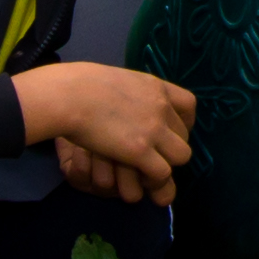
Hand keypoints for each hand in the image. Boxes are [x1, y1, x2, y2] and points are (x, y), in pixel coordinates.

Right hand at [19, 62, 195, 194]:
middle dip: (170, 147)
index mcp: (156, 86)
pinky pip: (163, 173)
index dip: (184, 122)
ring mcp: (153, 129)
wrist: (69, 95)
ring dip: (167, 164)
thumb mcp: (118, 80)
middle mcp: (161, 106)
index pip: (189, 105)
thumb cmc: (81, 84)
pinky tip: (139, 176)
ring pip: (181, 156)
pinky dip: (154, 179)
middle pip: (184, 135)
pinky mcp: (140, 151)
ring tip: (147, 169)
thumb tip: (127, 100)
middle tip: (151, 156)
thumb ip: (131, 92)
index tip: (170, 132)